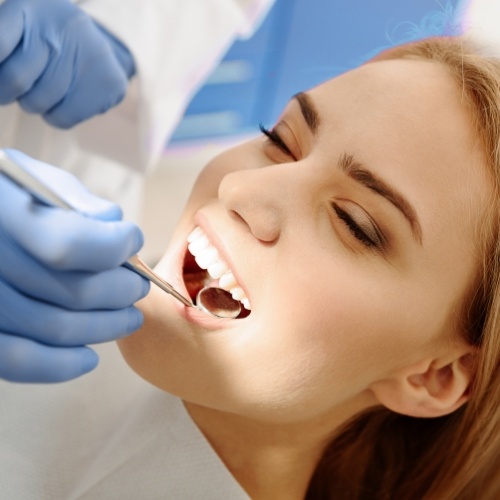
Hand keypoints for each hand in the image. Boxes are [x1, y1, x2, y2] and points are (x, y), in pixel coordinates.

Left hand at [0, 0, 135, 127]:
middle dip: (5, 91)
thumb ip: (2, 47)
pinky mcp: (107, 83)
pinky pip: (61, 118)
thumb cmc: (47, 40)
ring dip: (32, 104)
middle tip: (7, 91)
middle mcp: (63, 26)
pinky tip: (61, 101)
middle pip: (15, 78)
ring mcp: (89, 54)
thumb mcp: (19, 28)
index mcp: (32, 7)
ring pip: (37, 102)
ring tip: (41, 90)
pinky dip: (54, 116)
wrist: (99, 48)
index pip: (0, 42)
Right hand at [0, 150, 148, 382]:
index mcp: (4, 214)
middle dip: (123, 290)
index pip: (71, 245)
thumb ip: (74, 199)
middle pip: (75, 292)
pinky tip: (89, 357)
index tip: (132, 239)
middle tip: (138, 285)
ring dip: (107, 326)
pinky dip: (61, 365)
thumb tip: (112, 223)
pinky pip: (18, 361)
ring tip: (128, 316)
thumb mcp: (34, 179)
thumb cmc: (8, 196)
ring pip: (57, 328)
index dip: (115, 246)